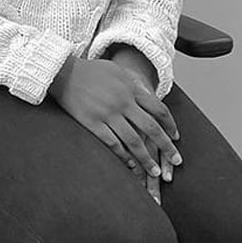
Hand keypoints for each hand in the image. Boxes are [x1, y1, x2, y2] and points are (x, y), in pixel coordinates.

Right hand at [49, 55, 181, 180]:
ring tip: (155, 173)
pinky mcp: (93, 123)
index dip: (170, 125)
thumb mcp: (116, 71)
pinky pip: (112, 144)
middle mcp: (123, 103)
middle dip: (166, 146)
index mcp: (131, 89)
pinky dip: (123, 156)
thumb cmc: (90, 70)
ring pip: (134, 141)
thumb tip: (146, 94)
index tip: (176, 137)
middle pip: (151, 128)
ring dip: (146, 158)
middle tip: (177, 160)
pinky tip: (130, 165)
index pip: (158, 109)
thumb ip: (132, 84)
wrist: (64, 72)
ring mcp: (108, 114)